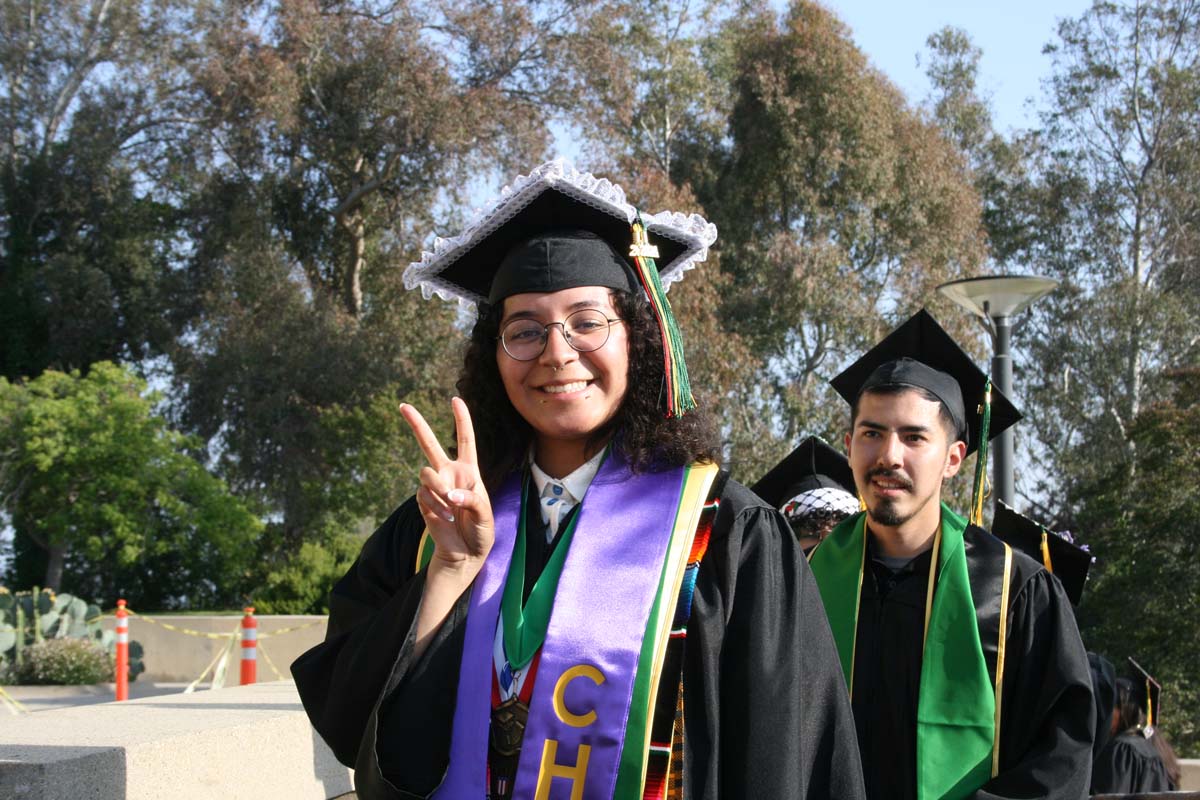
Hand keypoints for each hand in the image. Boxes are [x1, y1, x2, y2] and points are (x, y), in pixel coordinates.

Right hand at [400, 397, 493, 577]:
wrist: (465, 553)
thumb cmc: (481, 531)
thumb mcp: (485, 515)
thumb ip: (471, 500)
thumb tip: (449, 494)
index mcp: (469, 471)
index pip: (465, 440)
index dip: (461, 419)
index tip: (455, 399)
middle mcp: (449, 474)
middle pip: (429, 444)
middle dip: (416, 424)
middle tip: (402, 405)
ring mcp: (434, 487)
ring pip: (426, 474)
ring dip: (439, 489)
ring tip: (452, 508)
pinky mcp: (424, 501)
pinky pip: (424, 495)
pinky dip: (435, 506)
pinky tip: (445, 518)